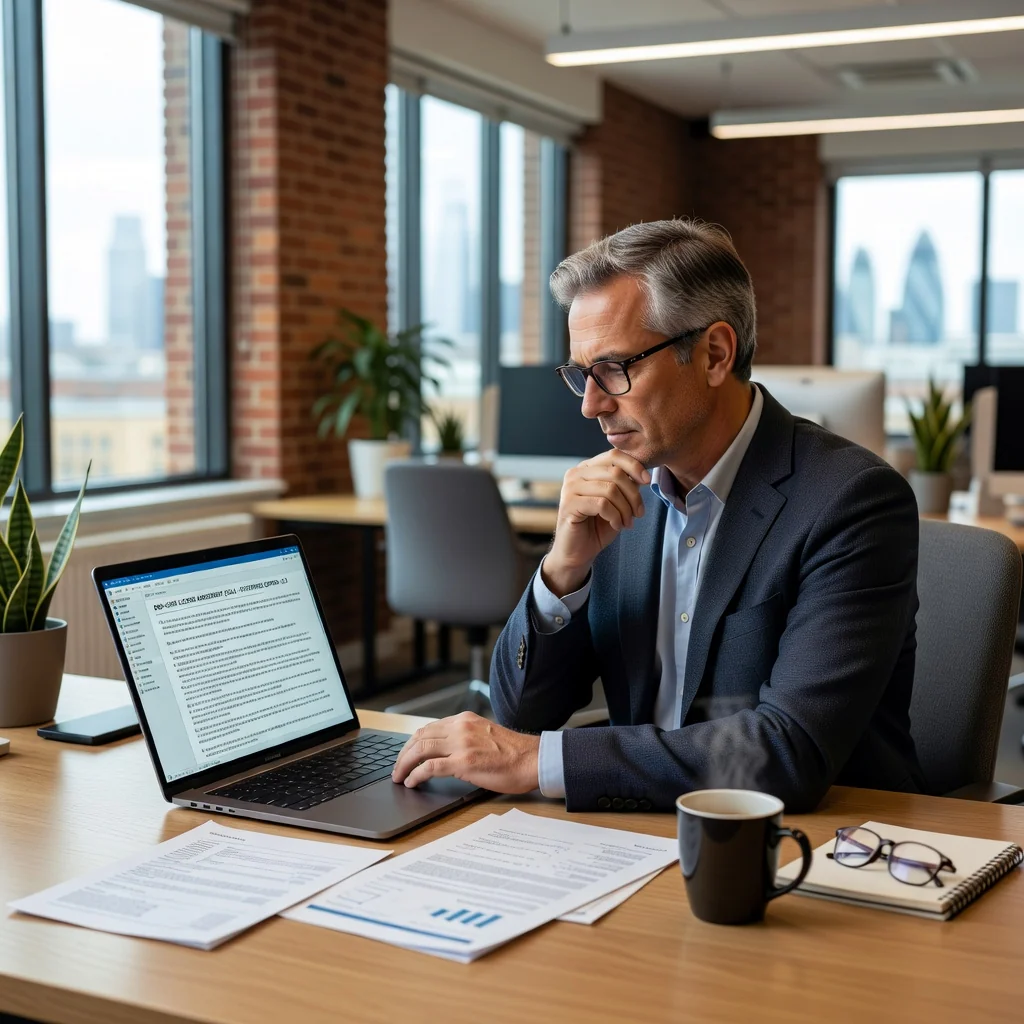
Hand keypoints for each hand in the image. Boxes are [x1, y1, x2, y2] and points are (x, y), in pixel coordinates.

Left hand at [391, 712, 539, 793]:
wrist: (533, 759)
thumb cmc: (514, 753)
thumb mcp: (485, 735)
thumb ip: (465, 738)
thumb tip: (446, 754)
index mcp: (465, 720)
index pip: (429, 727)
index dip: (412, 742)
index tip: (406, 754)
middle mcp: (460, 727)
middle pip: (420, 737)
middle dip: (403, 753)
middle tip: (397, 768)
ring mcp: (461, 744)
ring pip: (420, 749)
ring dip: (405, 764)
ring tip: (399, 776)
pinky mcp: (464, 762)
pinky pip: (430, 767)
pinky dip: (416, 774)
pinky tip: (412, 782)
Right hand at [543, 449, 649, 595]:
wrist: (578, 552)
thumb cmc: (597, 526)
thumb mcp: (617, 502)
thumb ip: (625, 485)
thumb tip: (642, 474)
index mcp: (587, 468)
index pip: (614, 455)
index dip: (634, 466)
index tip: (647, 481)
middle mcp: (576, 474)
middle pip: (615, 472)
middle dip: (633, 495)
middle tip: (639, 513)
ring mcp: (570, 488)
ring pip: (610, 489)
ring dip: (625, 509)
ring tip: (627, 522)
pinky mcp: (568, 505)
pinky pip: (601, 504)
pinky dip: (615, 516)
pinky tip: (616, 525)